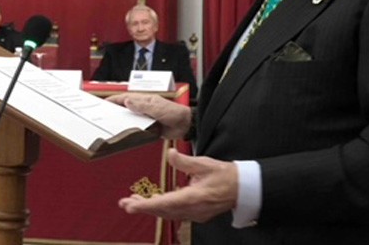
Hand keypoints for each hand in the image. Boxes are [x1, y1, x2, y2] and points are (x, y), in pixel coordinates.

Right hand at [106, 92, 191, 138]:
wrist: (186, 125)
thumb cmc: (175, 113)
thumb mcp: (157, 108)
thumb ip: (142, 106)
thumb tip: (127, 101)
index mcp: (144, 100)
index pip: (125, 98)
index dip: (113, 100)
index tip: (103, 103)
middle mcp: (143, 108)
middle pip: (125, 109)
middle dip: (115, 111)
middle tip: (103, 116)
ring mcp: (146, 118)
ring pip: (130, 119)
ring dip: (122, 122)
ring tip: (110, 127)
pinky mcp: (149, 128)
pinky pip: (137, 129)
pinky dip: (130, 131)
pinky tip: (125, 135)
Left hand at [118, 149, 237, 222]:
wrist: (243, 188)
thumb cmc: (225, 175)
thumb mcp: (205, 164)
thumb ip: (185, 161)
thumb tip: (170, 154)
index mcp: (193, 197)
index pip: (164, 203)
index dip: (146, 205)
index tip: (130, 205)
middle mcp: (192, 209)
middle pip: (163, 211)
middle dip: (143, 208)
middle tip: (125, 204)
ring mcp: (195, 214)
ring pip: (168, 214)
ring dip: (151, 208)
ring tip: (134, 202)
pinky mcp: (197, 214)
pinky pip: (175, 214)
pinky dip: (162, 209)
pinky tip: (154, 202)